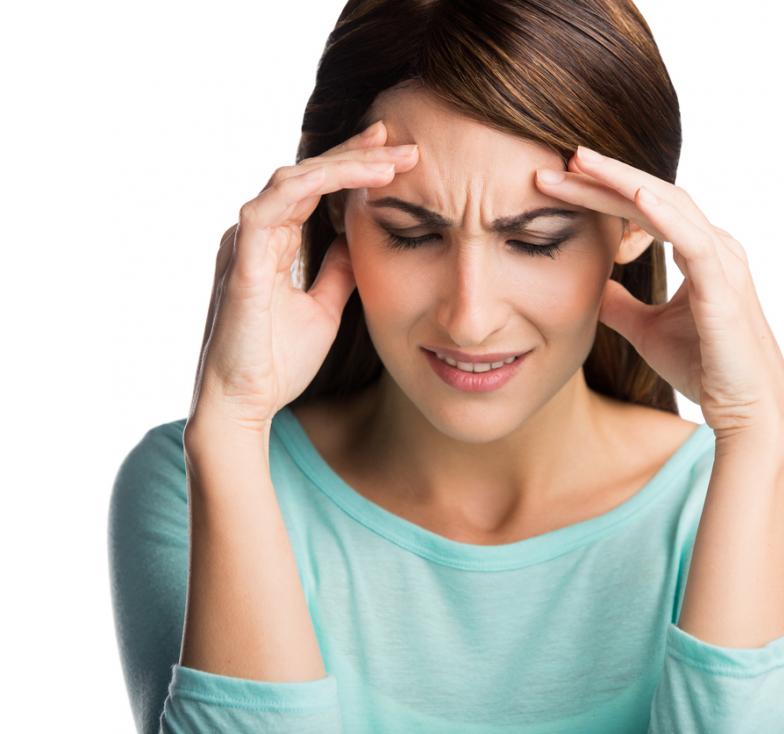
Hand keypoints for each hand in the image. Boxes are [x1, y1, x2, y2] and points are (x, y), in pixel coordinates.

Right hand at [189, 121, 419, 432]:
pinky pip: (270, 207)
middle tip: (401, 139)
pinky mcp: (241, 262)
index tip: (395, 153)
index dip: (352, 165)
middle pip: (307, 174)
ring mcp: (245, 244)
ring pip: (292, 179)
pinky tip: (347, 176)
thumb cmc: (276, 361)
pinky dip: (308, 186)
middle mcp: (256, 234)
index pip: (315, 188)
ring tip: (389, 159)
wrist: (246, 404)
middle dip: (356, 154)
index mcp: (272, 242)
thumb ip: (338, 272)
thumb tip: (359, 243)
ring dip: (342, 165)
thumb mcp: (324, 308)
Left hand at [535, 146, 783, 439]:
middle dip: (606, 177)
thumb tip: (589, 286)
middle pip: (653, 195)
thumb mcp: (645, 329)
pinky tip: (634, 194)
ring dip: (623, 182)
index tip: (561, 179)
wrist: (744, 409)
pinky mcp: (723, 286)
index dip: (604, 192)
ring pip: (668, 204)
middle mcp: (713, 246)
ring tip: (582, 163)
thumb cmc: (703, 367)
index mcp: (698, 251)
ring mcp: (721, 261)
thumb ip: (619, 304)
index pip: (645, 209)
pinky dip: (664, 214)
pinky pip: (692, 240)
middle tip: (562, 158)